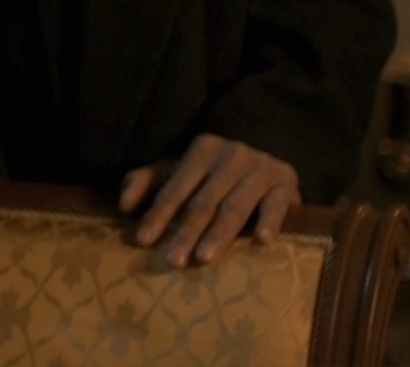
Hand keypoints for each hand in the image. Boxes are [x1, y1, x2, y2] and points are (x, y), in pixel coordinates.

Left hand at [118, 133, 298, 266]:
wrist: (267, 162)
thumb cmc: (214, 174)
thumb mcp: (180, 172)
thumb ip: (147, 183)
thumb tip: (123, 206)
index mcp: (202, 149)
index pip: (176, 187)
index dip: (158, 214)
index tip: (143, 240)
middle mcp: (231, 154)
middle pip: (204, 200)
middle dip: (186, 231)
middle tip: (173, 260)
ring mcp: (260, 167)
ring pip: (235, 206)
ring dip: (220, 233)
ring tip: (204, 258)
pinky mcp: (285, 181)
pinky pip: (276, 204)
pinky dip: (270, 220)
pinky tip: (262, 240)